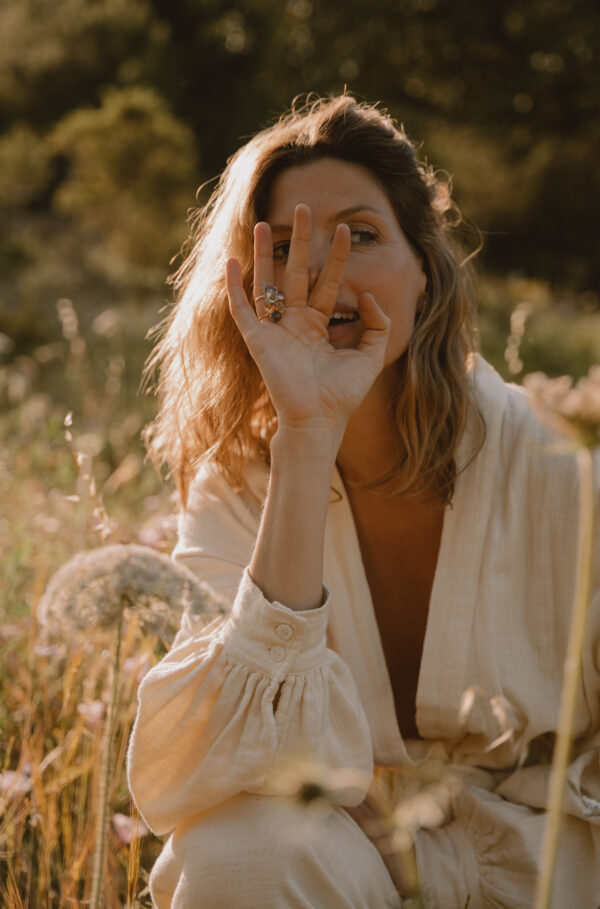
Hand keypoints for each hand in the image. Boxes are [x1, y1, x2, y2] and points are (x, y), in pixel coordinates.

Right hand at [226, 204, 389, 436]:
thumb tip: (369, 296)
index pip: (327, 282)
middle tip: (304, 208)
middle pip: (296, 272)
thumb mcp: (371, 356)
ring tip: (262, 222)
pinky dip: (234, 286)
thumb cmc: (343, 395)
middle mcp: (294, 324)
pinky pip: (242, 309)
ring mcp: (274, 330)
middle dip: (300, 241)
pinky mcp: (258, 341)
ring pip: (266, 283)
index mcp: (318, 326)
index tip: (345, 230)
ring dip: (263, 253)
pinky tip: (232, 261)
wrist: (320, 420)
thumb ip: (377, 325)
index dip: (337, 257)